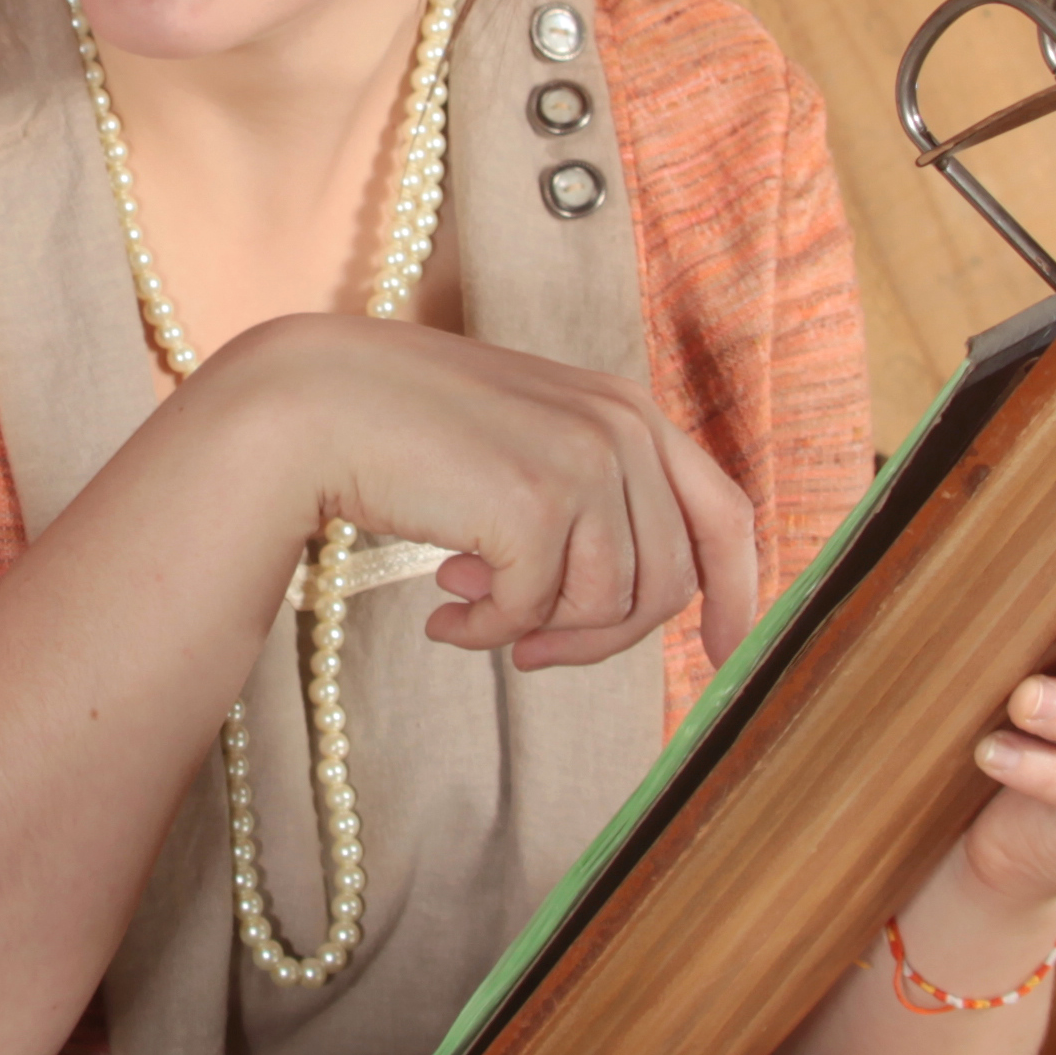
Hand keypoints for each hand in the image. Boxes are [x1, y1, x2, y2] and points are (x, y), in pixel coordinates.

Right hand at [188, 315, 764, 674]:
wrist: (315, 403)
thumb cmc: (407, 430)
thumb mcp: (522, 446)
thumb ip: (586, 500)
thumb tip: (624, 607)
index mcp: (628, 409)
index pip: (725, 512)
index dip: (740, 592)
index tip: (731, 651)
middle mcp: (621, 427)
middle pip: (665, 583)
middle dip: (599, 637)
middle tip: (529, 650)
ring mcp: (584, 461)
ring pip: (607, 607)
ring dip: (535, 630)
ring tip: (469, 603)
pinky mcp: (535, 503)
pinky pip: (535, 613)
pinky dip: (487, 629)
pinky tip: (441, 610)